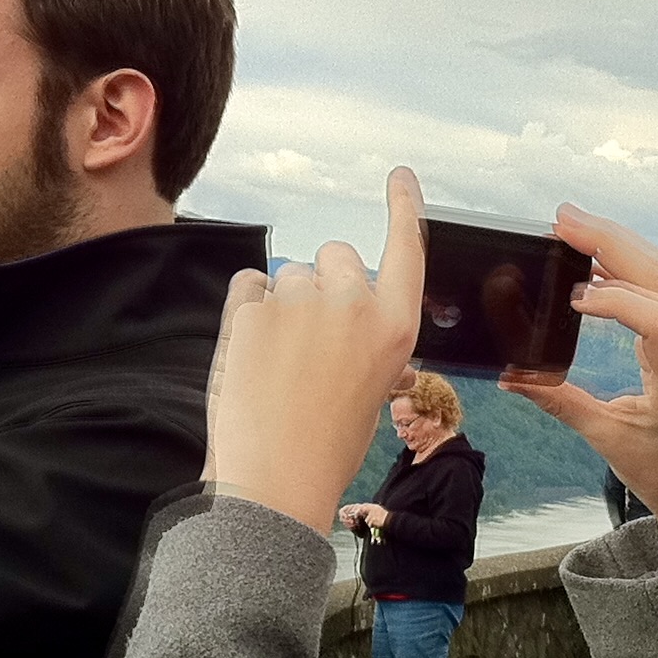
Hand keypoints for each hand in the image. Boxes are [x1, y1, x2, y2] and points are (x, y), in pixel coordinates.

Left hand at [204, 168, 425, 529]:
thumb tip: (347, 321)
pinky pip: (250, 285)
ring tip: (281, 362)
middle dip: (325, 281)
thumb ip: (366, 342)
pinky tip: (256, 353)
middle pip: (338, 256)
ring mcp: (301, 302)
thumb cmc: (327, 444)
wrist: (276, 478)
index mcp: (395, 327)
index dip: (404, 208)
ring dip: (285, 304)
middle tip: (313, 337)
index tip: (399, 178)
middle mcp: (355, 304)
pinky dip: (251, 309)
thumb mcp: (370, 390)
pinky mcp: (252, 308)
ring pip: (291, 274)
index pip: (406, 248)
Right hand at [499, 205, 657, 571]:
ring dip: (619, 246)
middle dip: (611, 243)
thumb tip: (509, 375)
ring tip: (572, 225)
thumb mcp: (607, 440)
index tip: (573, 299)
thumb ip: (559, 401)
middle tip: (562, 220)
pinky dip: (630, 269)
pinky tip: (596, 258)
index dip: (615, 298)